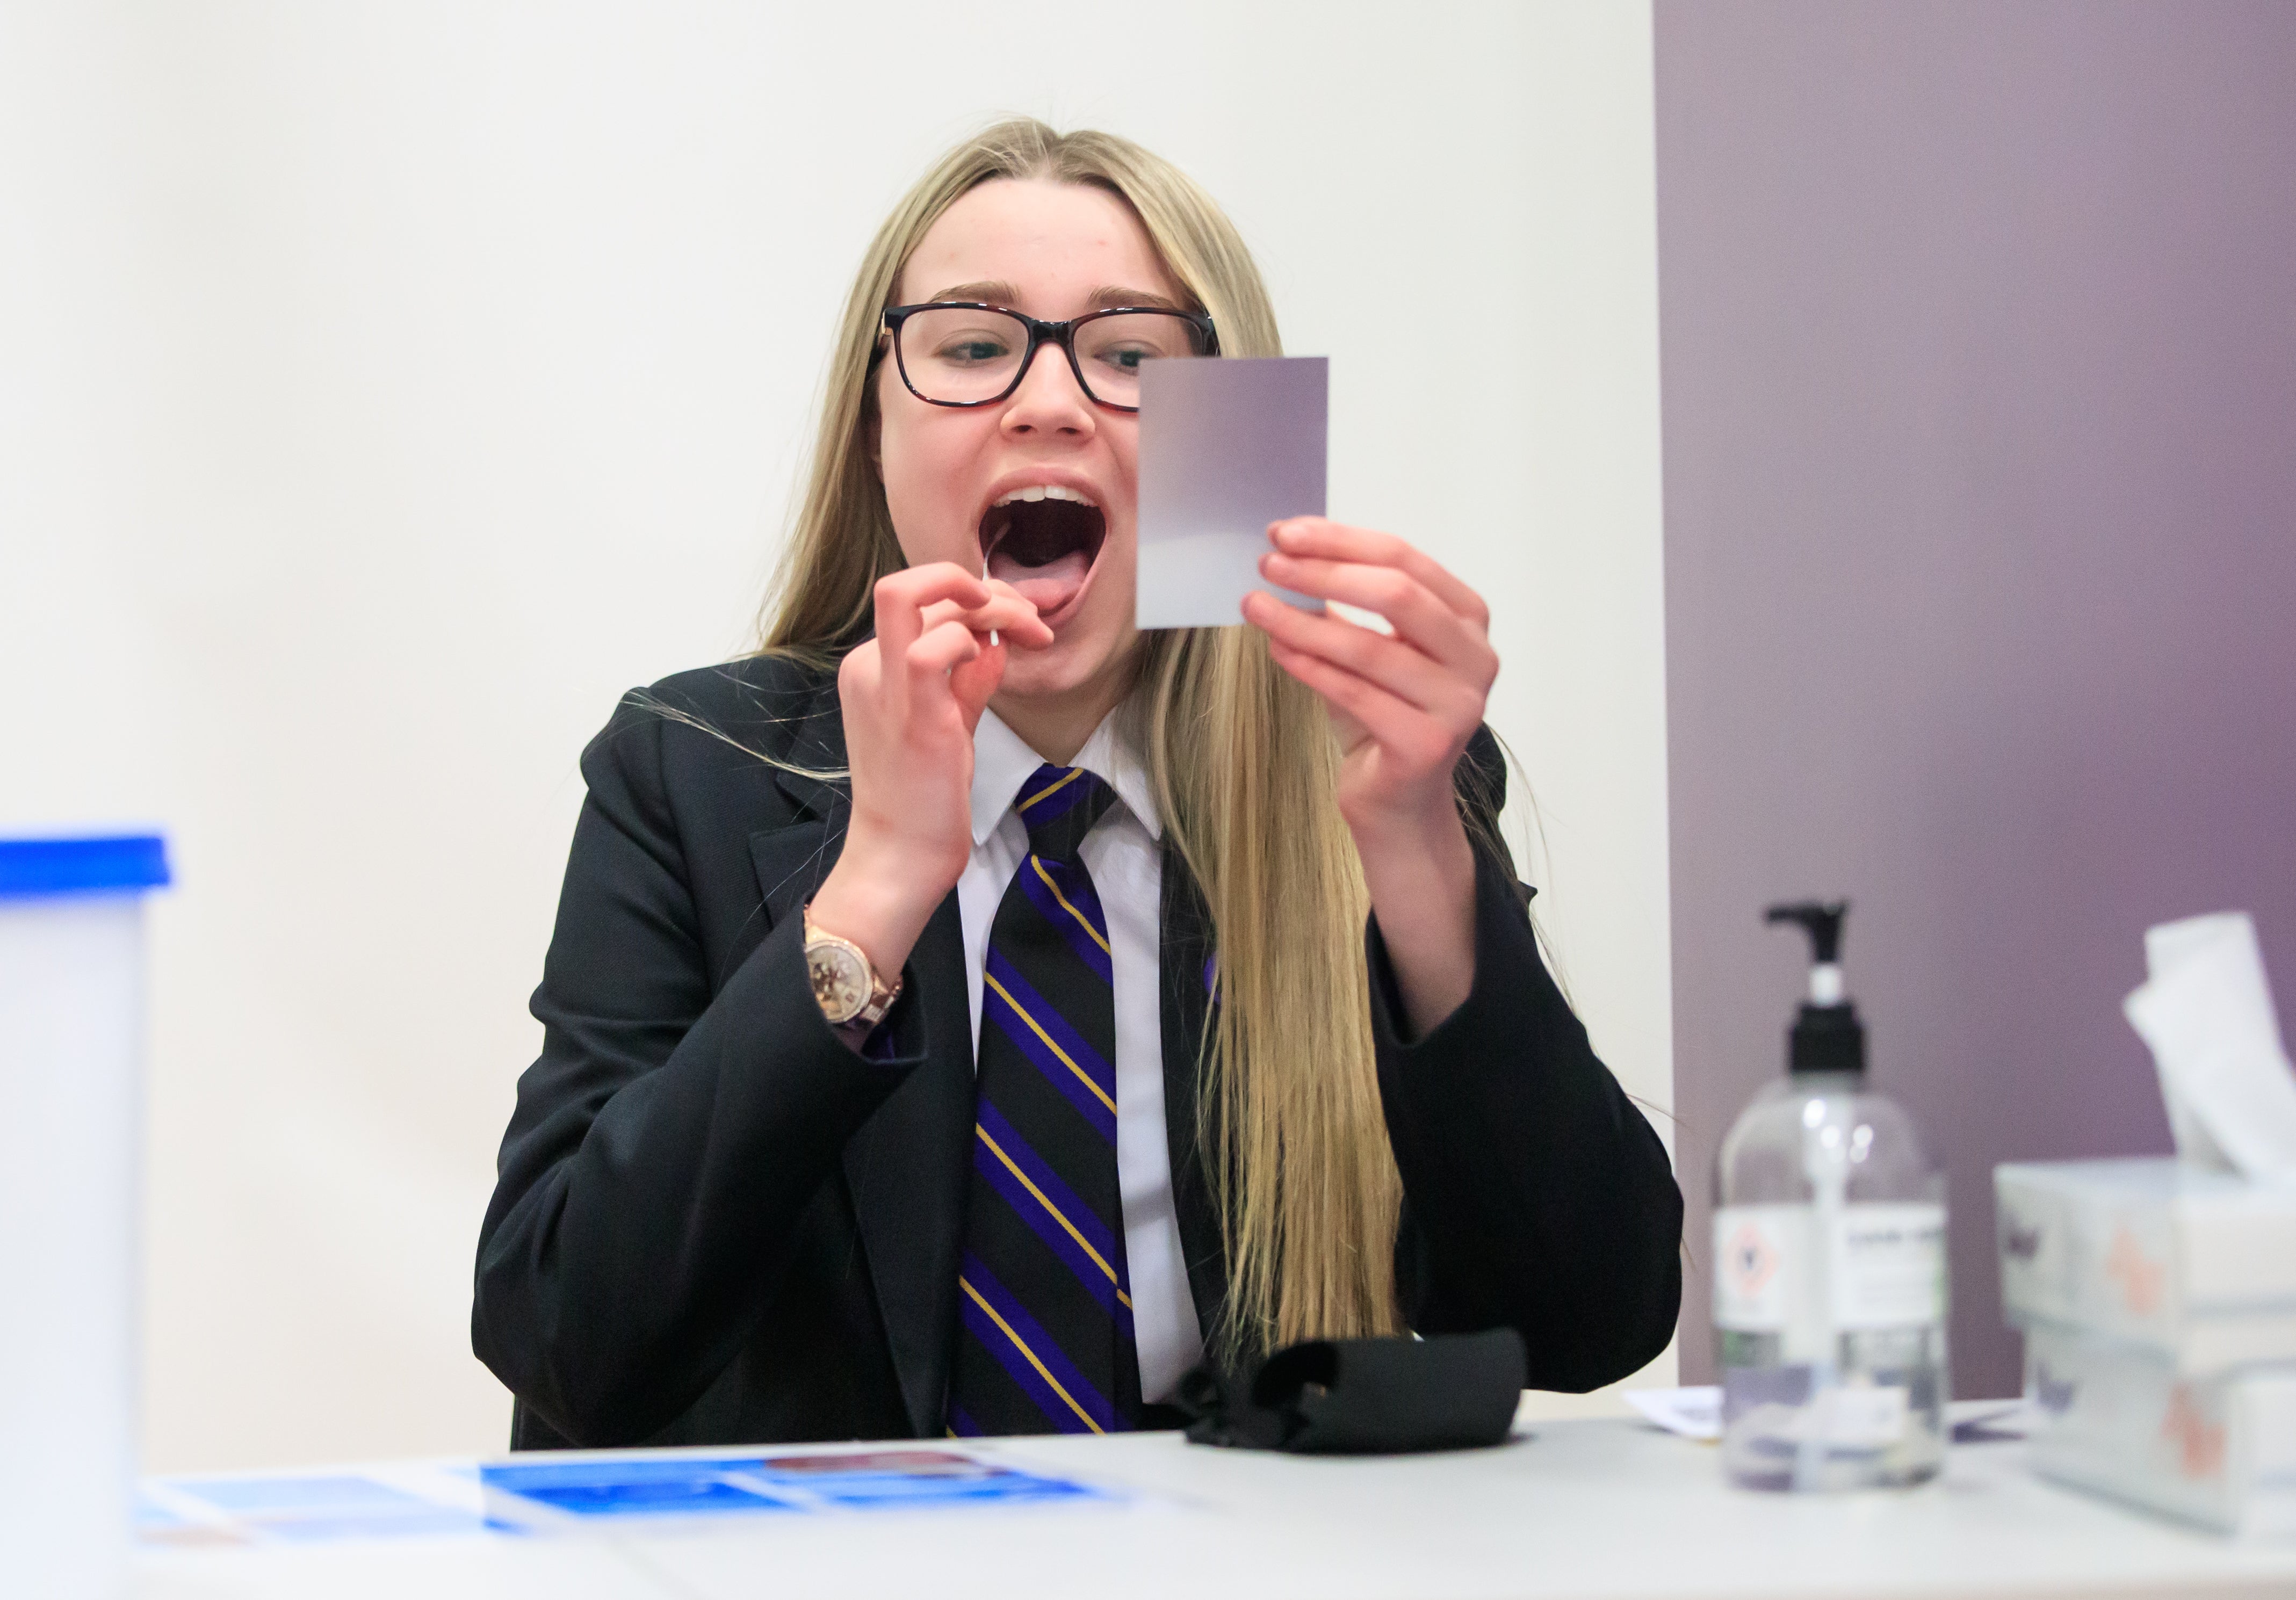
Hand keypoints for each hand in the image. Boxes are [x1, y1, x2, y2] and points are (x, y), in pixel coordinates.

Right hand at [809, 563, 1051, 981]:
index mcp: (871, 665)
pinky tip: (994, 663)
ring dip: (987, 605)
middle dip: (982, 586)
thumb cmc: (924, 794)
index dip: (979, 596)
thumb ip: (970, 677)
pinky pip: (933, 648)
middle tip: (1028, 618)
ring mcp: (882, 686)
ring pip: (913, 595)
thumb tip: (997, 642)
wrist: (901, 853)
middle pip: (910, 583)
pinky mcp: (911, 713)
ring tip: (1028, 635)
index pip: (922, 601)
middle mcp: (868, 666)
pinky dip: (971, 641)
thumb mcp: (951, 720)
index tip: (1023, 620)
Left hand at [1243, 519, 1498, 1032]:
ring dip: (1303, 621)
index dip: (1340, 540)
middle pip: (1397, 594)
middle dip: (1324, 573)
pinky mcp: (1428, 746)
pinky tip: (1276, 649)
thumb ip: (1345, 601)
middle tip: (1268, 564)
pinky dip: (1310, 667)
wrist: (1396, 802)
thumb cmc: (1381, 714)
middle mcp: (1475, 657)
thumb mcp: (1367, 645)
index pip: (1404, 558)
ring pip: (1370, 647)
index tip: (1284, 532)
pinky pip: (1356, 695)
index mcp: (1467, 618)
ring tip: (1255, 606)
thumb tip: (1289, 550)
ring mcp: (1458, 704)